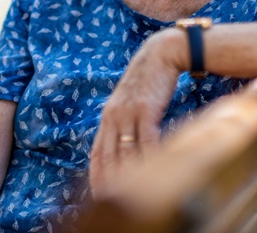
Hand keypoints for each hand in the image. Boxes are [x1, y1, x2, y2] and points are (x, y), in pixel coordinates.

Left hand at [89, 29, 185, 198]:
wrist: (160, 54)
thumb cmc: (149, 81)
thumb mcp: (129, 102)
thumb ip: (124, 123)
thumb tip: (125, 146)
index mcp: (107, 117)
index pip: (97, 153)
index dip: (96, 177)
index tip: (98, 196)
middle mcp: (113, 117)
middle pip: (109, 158)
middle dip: (110, 182)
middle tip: (112, 202)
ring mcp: (128, 113)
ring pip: (126, 152)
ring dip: (130, 175)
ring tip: (134, 196)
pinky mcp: (145, 109)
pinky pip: (146, 140)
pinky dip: (149, 157)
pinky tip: (154, 171)